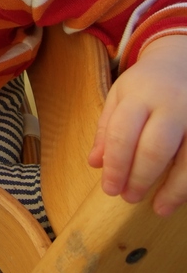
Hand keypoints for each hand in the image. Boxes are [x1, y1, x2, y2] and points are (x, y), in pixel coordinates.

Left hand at [88, 35, 186, 215]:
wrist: (179, 63)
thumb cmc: (145, 86)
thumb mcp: (119, 97)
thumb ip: (107, 129)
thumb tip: (95, 163)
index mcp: (139, 95)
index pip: (122, 133)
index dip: (115, 165)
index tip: (109, 188)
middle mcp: (170, 104)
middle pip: (154, 149)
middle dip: (140, 178)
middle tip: (128, 197)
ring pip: (186, 160)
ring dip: (172, 189)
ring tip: (158, 208)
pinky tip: (178, 195)